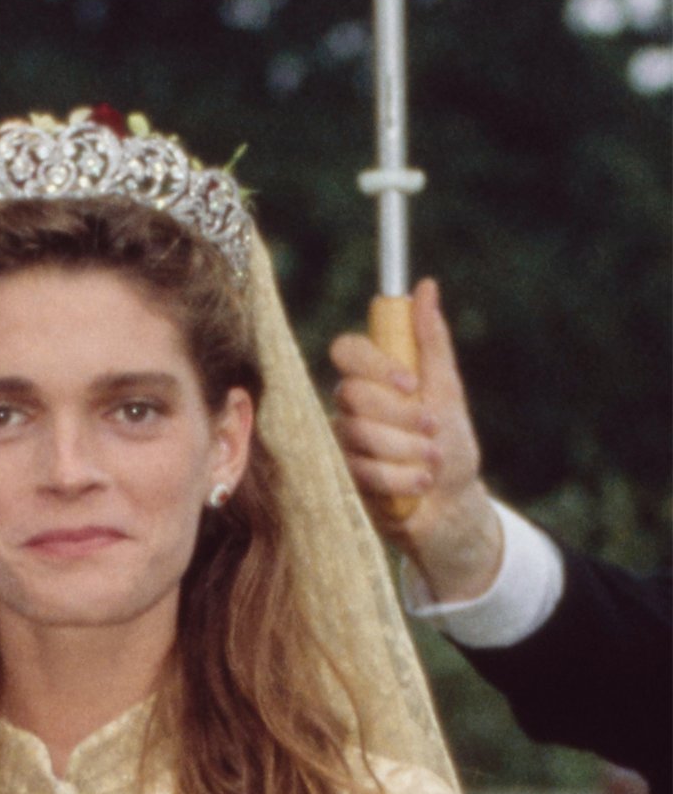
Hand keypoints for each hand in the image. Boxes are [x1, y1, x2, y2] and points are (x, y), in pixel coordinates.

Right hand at [330, 278, 502, 601]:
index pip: (346, 350)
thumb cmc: (451, 446)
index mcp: (373, 380)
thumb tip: (425, 286)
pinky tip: (420, 483)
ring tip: (431, 461)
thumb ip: (431, 341)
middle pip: (351, 393)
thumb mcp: (447, 391)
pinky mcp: (341, 476)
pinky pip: (361, 469)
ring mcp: (342, 442)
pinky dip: (401, 476)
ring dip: (407, 450)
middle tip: (430, 428)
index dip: (374, 365)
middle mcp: (350, 408)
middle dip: (400, 416)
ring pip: (357, 433)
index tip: (411, 383)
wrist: (452, 507)